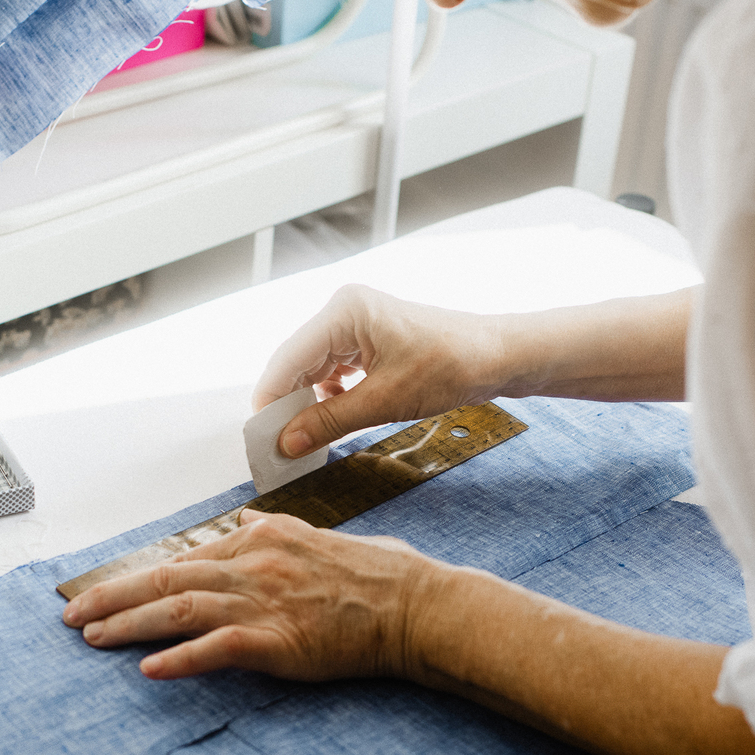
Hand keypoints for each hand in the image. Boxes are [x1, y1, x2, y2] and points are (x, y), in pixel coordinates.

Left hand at [60, 509, 444, 681]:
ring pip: (179, 609)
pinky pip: (216, 648)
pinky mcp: (279, 640)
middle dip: (112, 596)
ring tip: (93, 639)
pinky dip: (178, 659)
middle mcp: (255, 563)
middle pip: (166, 578)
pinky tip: (149, 671)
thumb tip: (244, 523)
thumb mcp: (318, 539)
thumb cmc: (378, 577)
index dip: (139, 576)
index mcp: (262, 537)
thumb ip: (275, 535)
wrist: (417, 605)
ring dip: (129, 625)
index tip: (107, 590)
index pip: (185, 557)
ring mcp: (265, 600)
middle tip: (74, 614)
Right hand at [252, 284, 511, 457]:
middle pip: (296, 361)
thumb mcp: (383, 401)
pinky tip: (331, 417)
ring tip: (302, 437)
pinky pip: (334, 367)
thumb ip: (328, 421)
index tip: (259, 438)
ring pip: (313, 367)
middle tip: (277, 445)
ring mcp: (355, 321)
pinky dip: (329, 394)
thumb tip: (286, 443)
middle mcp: (344, 309)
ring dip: (307, 401)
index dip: (270, 400)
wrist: (495, 357)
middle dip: (287, 402)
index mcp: (344, 311)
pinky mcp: (367, 337)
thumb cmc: (450, 366)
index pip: (288, 358)